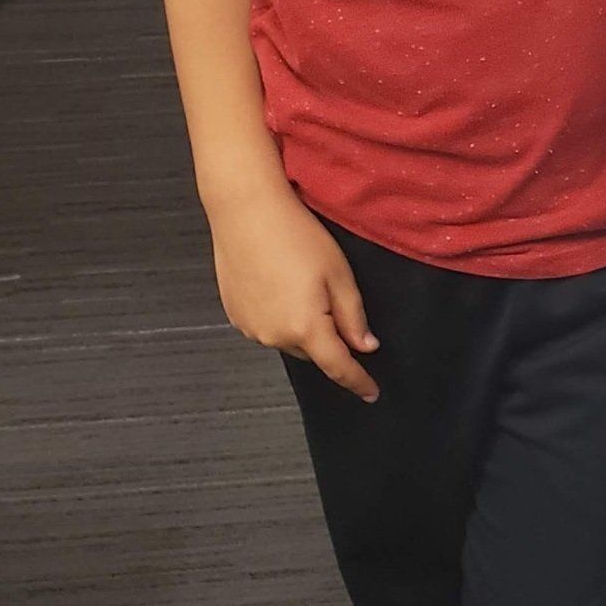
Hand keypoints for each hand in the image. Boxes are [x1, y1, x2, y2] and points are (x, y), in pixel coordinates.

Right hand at [209, 183, 380, 402]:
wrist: (245, 211)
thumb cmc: (295, 236)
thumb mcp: (339, 275)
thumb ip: (354, 317)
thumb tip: (365, 346)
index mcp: (306, 328)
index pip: (339, 367)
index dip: (358, 382)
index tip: (372, 393)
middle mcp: (274, 336)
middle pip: (313, 351)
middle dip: (328, 338)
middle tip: (330, 297)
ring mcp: (250, 327)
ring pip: (288, 340)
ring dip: (301, 327)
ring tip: (300, 283)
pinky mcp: (234, 315)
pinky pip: (266, 327)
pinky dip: (279, 317)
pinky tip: (279, 285)